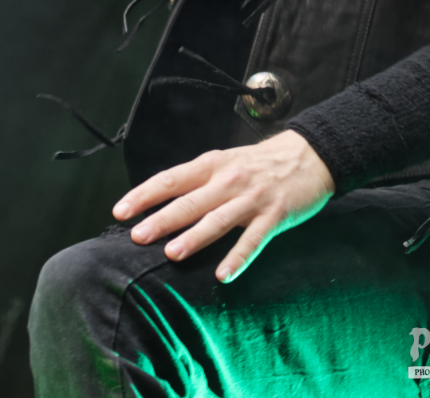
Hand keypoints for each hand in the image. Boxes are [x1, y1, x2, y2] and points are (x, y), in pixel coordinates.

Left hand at [112, 130, 334, 282]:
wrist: (309, 155)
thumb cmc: (260, 163)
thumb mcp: (225, 162)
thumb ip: (198, 181)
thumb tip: (163, 202)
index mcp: (212, 165)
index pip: (171, 179)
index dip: (144, 194)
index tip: (121, 210)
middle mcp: (228, 180)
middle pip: (190, 201)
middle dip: (162, 219)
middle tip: (138, 235)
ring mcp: (251, 199)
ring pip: (218, 220)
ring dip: (195, 237)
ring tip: (173, 253)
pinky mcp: (274, 216)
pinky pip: (253, 240)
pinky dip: (238, 258)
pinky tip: (224, 274)